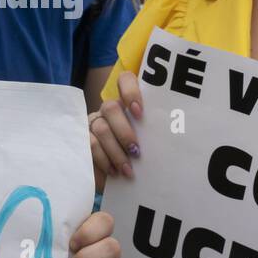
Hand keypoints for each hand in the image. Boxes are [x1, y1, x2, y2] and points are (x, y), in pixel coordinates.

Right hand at [89, 71, 143, 192]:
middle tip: (136, 151)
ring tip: (128, 169)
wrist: (119, 177)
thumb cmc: (140, 155)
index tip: (139, 113)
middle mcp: (109, 110)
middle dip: (124, 132)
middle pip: (111, 107)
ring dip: (116, 151)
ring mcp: (93, 122)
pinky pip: (91, 145)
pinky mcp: (83, 139)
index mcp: (128, 103)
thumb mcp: (149, 142)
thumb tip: (174, 136)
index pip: (125, 80)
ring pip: (101, 128)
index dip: (131, 92)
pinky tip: (114, 171)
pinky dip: (104, 159)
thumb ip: (155, 134)